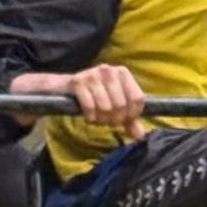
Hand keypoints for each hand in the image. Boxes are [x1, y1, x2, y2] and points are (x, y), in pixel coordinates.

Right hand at [12, 64, 149, 132]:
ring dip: (101, 120)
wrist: (66, 88)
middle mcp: (109, 70)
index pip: (137, 98)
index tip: (123, 121)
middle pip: (121, 105)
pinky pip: (89, 107)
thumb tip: (140, 136)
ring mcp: (93, 74)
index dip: (131, 115)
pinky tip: (88, 117)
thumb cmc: (95, 96)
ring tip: (97, 119)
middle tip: (106, 122)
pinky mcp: (78, 81)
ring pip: (106, 107)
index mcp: (123, 73)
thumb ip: (129, 120)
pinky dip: (90, 117)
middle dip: (113, 120)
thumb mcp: (114, 105)